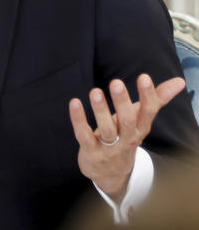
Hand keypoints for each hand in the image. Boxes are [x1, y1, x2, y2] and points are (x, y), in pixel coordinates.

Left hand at [69, 73, 185, 200]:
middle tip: (116, 82)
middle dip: (122, 103)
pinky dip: (79, 119)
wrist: (111, 174)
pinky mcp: (91, 151)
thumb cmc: (126, 137)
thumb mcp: (141, 120)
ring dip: (100, 110)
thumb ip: (157, 99)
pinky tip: (75, 102)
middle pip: (127, 121)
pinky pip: (84, 134)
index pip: (148, 113)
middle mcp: (127, 139)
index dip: (148, 96)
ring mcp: (109, 147)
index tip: (144, 77)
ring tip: (95, 91)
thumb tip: (179, 81)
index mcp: (140, 128)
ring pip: (107, 129)